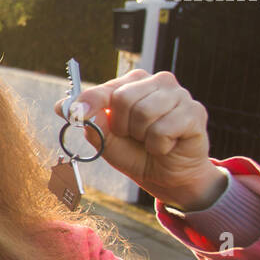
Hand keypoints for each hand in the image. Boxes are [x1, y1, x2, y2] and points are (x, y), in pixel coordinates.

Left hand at [54, 69, 226, 210]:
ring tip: (151, 140)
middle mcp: (157, 82)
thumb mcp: (106, 141)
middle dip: (122, 126)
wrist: (168, 177)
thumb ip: (90, 122)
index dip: (89, 101)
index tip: (78, 112)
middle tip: (134, 136)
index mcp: (132, 84)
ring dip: (142, 136)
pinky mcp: (194, 112)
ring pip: (144, 112)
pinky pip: (164, 129)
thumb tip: (65, 106)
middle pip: (124, 97)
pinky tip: (167, 145)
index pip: (105, 88)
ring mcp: (179, 95)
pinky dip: (160, 145)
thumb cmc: (137, 154)